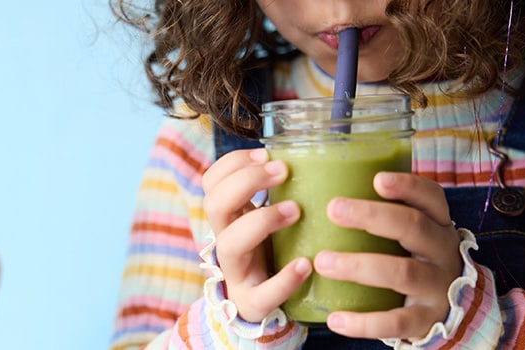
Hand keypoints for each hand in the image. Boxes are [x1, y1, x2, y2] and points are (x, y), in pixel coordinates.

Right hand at [201, 148, 310, 322]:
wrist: (264, 307)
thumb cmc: (271, 255)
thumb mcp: (266, 220)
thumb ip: (276, 195)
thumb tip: (313, 156)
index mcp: (228, 218)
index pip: (211, 182)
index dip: (233, 164)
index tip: (266, 153)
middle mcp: (225, 241)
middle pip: (214, 205)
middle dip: (246, 182)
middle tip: (282, 171)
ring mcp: (235, 273)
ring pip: (229, 244)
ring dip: (261, 220)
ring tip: (295, 210)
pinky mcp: (253, 303)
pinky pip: (262, 293)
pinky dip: (283, 279)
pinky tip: (305, 265)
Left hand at [316, 172, 461, 338]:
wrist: (451, 310)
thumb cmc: (414, 259)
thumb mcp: (411, 234)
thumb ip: (381, 214)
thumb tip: (323, 188)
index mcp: (437, 224)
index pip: (430, 197)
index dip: (407, 186)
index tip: (377, 179)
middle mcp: (442, 252)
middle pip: (413, 227)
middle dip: (373, 217)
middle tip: (334, 209)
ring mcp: (438, 287)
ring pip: (403, 273)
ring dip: (359, 267)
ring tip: (322, 262)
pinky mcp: (427, 320)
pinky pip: (397, 322)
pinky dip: (365, 323)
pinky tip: (335, 320)